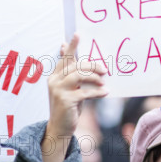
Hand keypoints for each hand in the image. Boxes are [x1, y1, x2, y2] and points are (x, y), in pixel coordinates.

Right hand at [41, 33, 107, 161]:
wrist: (60, 127)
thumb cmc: (69, 105)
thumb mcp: (71, 88)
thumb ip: (74, 74)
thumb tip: (82, 63)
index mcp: (55, 75)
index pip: (65, 58)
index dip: (71, 46)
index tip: (78, 34)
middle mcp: (54, 80)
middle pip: (76, 65)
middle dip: (93, 65)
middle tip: (105, 70)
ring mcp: (58, 90)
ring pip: (79, 75)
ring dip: (95, 77)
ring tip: (104, 82)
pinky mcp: (65, 100)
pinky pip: (85, 92)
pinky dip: (98, 91)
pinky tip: (106, 92)